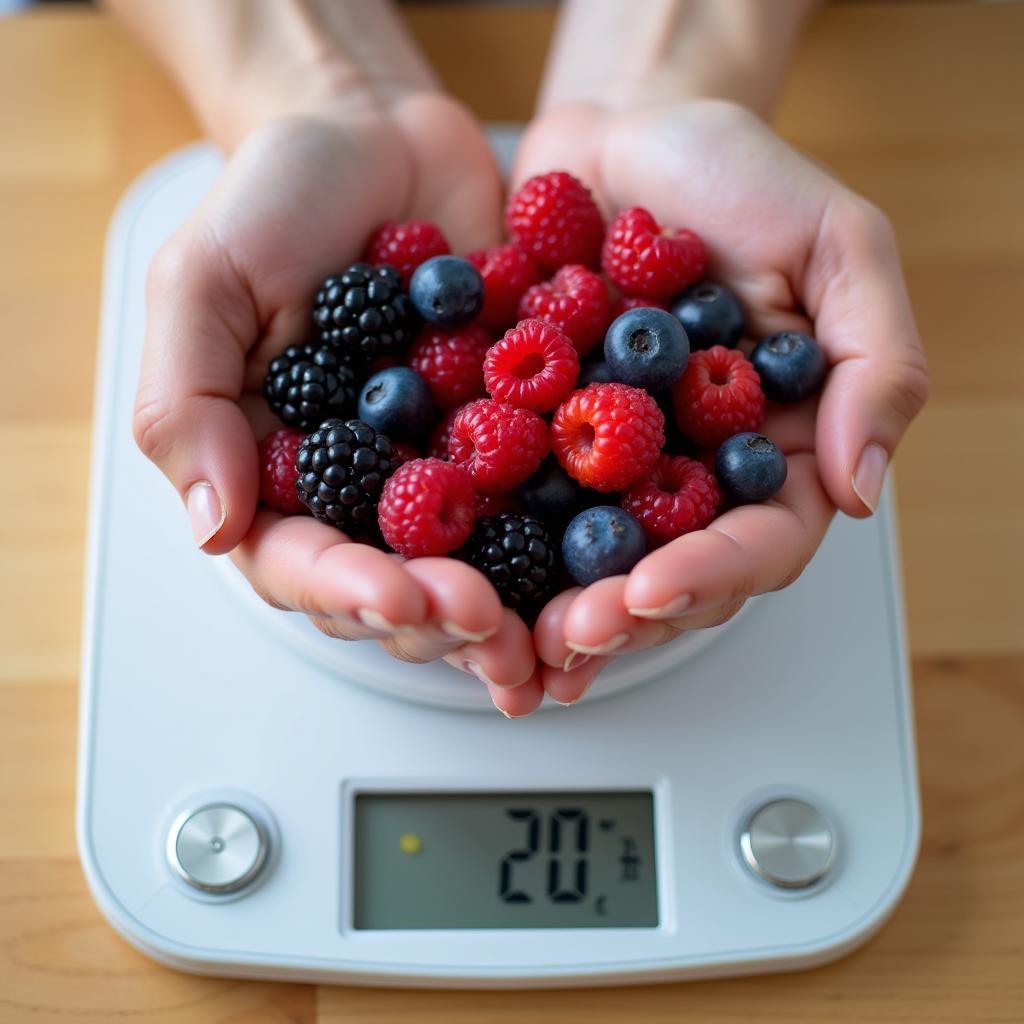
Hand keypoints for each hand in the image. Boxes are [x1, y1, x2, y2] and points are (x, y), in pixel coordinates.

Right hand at [134, 94, 541, 712]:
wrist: (387, 142)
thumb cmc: (280, 198)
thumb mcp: (206, 281)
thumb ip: (185, 404)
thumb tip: (209, 529)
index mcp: (277, 474)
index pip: (301, 564)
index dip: (349, 592)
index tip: (402, 597)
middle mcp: (362, 491)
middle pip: (395, 590)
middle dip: (441, 616)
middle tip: (487, 621)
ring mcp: (443, 473)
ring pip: (473, 572)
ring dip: (511, 612)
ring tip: (548, 633)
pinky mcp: (512, 444)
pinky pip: (542, 508)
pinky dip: (570, 551)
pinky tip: (600, 576)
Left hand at [514, 100, 928, 703]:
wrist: (625, 132)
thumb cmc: (737, 175)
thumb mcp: (836, 245)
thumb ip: (873, 363)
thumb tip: (863, 490)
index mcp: (770, 445)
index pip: (757, 541)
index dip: (708, 576)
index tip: (650, 590)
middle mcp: (689, 468)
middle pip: (667, 573)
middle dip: (620, 615)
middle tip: (569, 635)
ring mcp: (608, 460)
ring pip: (586, 561)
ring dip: (551, 605)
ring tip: (513, 638)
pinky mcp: (533, 435)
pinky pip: (511, 500)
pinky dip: (487, 545)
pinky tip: (457, 577)